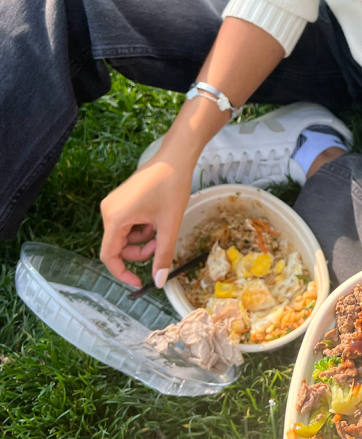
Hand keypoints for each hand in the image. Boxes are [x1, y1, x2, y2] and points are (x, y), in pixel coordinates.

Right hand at [99, 155, 192, 287]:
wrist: (175, 156)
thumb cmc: (172, 186)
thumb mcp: (170, 225)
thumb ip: (163, 255)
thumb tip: (158, 282)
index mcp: (115, 218)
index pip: (109, 256)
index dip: (122, 273)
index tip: (138, 282)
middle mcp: (108, 211)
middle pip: (118, 246)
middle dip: (140, 251)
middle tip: (160, 245)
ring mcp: (113, 204)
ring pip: (124, 236)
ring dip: (143, 239)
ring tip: (162, 227)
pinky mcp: (120, 199)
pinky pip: (127, 223)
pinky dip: (142, 228)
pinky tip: (156, 217)